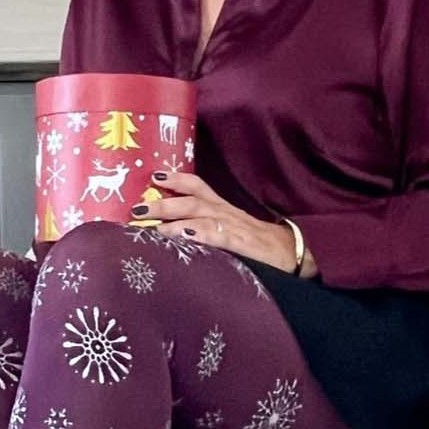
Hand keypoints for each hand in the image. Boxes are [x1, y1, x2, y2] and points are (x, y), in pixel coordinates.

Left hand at [131, 172, 299, 272]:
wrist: (291, 253)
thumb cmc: (255, 243)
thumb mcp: (229, 229)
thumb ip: (204, 227)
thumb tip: (169, 231)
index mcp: (221, 207)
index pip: (197, 186)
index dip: (176, 178)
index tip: (154, 175)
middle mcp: (224, 212)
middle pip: (190, 200)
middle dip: (162, 202)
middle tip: (137, 208)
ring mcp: (232, 227)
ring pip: (200, 215)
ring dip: (173, 219)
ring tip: (152, 226)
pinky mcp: (241, 244)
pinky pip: (218, 236)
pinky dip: (200, 234)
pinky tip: (184, 235)